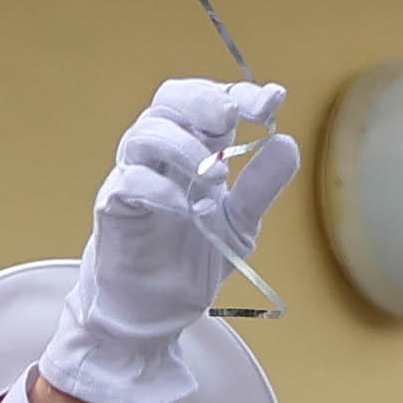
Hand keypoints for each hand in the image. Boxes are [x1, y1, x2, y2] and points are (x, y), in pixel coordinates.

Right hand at [47, 80, 294, 402]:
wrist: (158, 309)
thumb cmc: (193, 257)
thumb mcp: (241, 222)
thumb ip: (261, 185)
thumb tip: (287, 142)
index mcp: (197, 148)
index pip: (211, 101)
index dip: (241, 93)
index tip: (273, 100)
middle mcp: (164, 154)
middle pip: (171, 100)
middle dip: (204, 100)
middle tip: (231, 117)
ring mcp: (135, 176)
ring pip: (146, 133)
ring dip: (184, 148)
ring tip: (214, 179)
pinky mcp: (115, 207)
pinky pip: (129, 181)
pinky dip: (159, 188)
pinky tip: (185, 206)